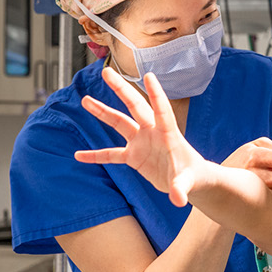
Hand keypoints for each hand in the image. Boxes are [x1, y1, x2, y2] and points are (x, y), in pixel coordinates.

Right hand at [75, 68, 207, 206]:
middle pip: (135, 106)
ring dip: (103, 112)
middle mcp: (152, 132)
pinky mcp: (133, 156)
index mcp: (168, 134)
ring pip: (119, 123)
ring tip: (85, 101)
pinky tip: (79, 155)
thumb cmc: (192, 177)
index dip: (156, 94)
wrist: (187, 181)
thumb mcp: (187, 183)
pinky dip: (96, 155)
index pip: (161, 110)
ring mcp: (140, 142)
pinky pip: (111, 154)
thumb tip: (178, 200)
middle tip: (106, 72)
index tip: (148, 75)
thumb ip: (181, 189)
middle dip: (121, 89)